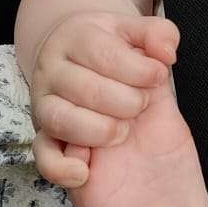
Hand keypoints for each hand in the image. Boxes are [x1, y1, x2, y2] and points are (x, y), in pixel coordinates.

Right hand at [29, 12, 178, 188]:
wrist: (87, 70)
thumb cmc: (117, 56)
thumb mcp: (138, 37)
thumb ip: (159, 35)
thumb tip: (165, 51)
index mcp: (77, 39)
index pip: (104, 54)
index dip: (138, 69)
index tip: (158, 76)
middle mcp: (54, 70)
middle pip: (86, 89)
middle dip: (127, 100)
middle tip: (142, 103)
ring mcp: (45, 105)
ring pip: (61, 121)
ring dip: (101, 129)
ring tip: (124, 130)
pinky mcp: (44, 139)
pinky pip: (42, 156)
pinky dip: (61, 167)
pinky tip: (85, 171)